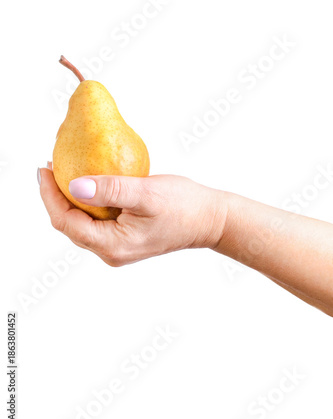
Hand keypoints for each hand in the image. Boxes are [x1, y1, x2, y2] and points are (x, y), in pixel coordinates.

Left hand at [38, 167, 226, 266]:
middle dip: (54, 197)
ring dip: (69, 198)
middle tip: (49, 167)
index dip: (49, 196)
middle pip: (69, 225)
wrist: (209, 219)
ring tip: (62, 171)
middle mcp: (110, 252)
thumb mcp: (146, 193)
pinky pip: (94, 221)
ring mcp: (116, 247)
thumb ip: (110, 189)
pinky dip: (85, 201)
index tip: (43, 168)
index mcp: (112, 245)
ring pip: (80, 223)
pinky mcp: (123, 238)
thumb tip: (74, 185)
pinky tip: (86, 183)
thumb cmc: (184, 206)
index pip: (66, 222)